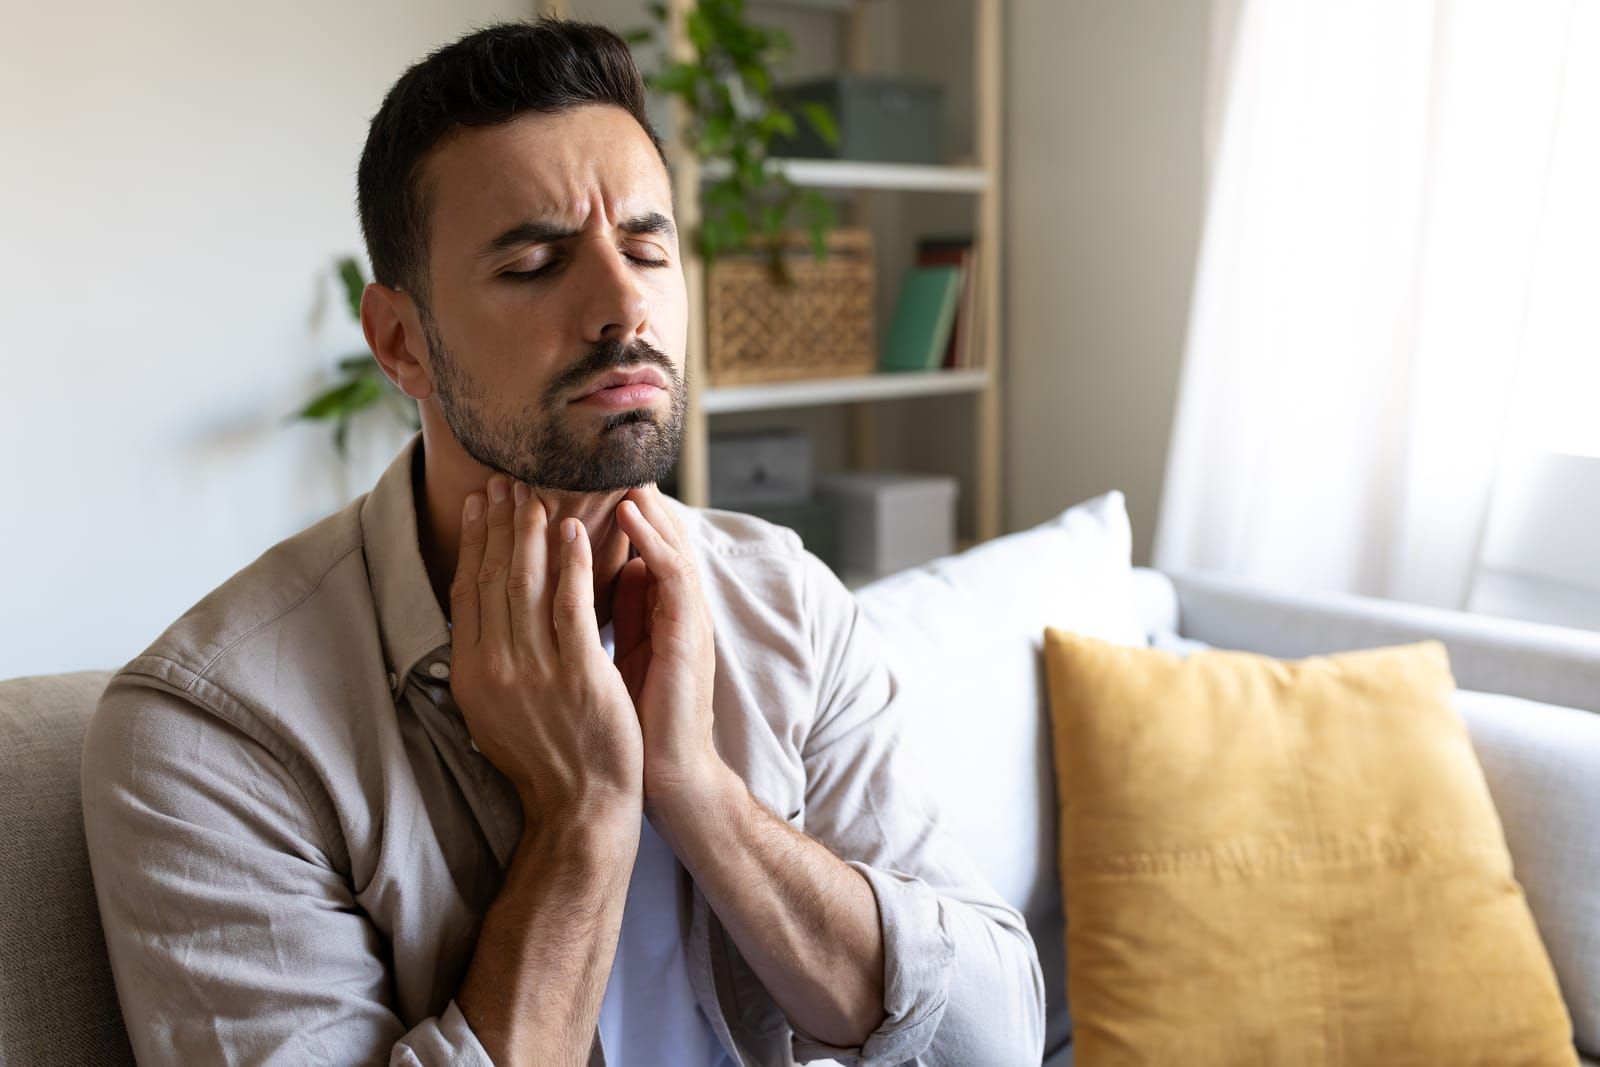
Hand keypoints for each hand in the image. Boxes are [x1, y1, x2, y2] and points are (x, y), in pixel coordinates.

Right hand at [448, 474, 641, 824]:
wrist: (580, 806)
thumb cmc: (545, 759)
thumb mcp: (494, 712)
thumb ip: (485, 664)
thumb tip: (474, 621)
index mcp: (473, 674)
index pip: (468, 592)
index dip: (474, 543)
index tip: (479, 504)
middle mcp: (496, 667)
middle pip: (493, 578)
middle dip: (498, 523)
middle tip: (503, 479)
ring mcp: (537, 670)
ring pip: (528, 583)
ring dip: (530, 532)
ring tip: (535, 492)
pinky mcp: (578, 673)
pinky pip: (571, 605)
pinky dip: (570, 564)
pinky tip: (573, 531)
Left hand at [611, 485, 723, 813]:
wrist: (668, 776)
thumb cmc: (637, 722)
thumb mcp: (618, 655)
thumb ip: (616, 613)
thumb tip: (598, 574)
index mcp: (658, 613)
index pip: (637, 547)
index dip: (616, 511)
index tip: (584, 476)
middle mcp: (676, 610)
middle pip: (657, 536)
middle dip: (633, 495)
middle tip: (607, 455)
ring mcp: (687, 620)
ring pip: (670, 546)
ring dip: (645, 506)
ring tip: (619, 467)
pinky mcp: (689, 637)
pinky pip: (674, 577)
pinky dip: (655, 542)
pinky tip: (632, 517)